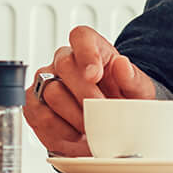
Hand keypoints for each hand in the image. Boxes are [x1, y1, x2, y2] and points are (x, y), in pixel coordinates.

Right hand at [24, 25, 156, 152]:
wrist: (109, 125)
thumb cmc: (122, 101)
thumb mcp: (138, 92)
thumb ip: (132, 79)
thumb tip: (123, 65)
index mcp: (91, 49)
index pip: (81, 37)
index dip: (86, 53)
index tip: (95, 75)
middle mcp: (63, 61)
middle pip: (64, 65)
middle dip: (85, 94)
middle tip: (101, 113)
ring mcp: (45, 82)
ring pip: (51, 92)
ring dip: (75, 116)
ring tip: (92, 128)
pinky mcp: (34, 106)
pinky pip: (40, 116)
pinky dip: (61, 131)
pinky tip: (76, 135)